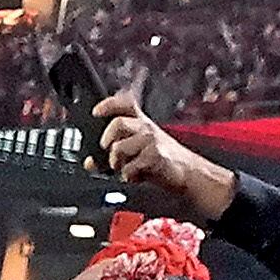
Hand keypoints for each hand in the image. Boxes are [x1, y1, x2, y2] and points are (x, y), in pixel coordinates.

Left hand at [98, 91, 235, 222]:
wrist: (188, 173)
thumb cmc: (164, 161)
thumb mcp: (139, 150)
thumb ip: (115, 152)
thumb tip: (90, 161)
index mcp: (142, 123)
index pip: (125, 103)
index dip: (108, 104)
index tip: (96, 112)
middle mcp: (146, 128)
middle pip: (118, 123)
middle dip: (107, 139)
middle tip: (105, 149)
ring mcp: (151, 141)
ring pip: (120, 147)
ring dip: (116, 161)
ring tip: (122, 168)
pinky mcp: (155, 157)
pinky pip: (130, 166)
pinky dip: (128, 175)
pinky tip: (135, 176)